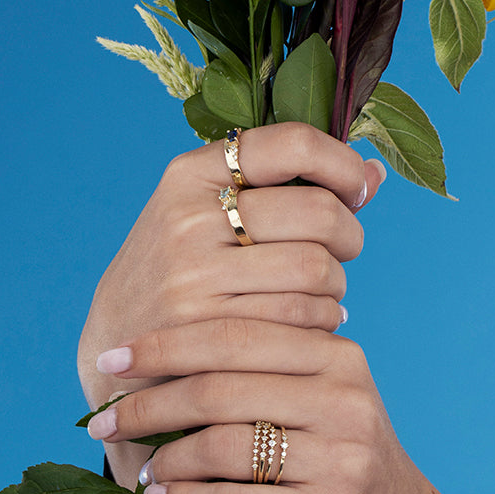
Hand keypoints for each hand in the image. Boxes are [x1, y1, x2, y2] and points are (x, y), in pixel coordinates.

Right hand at [77, 123, 384, 488]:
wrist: (117, 351)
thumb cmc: (185, 270)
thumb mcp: (213, 212)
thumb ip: (292, 186)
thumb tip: (377, 171)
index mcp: (192, 173)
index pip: (294, 142)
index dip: (342, 164)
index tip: (356, 189)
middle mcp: (189, 218)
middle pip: (319, 213)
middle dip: (349, 233)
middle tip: (342, 250)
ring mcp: (194, 278)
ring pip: (318, 270)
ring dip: (337, 284)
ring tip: (320, 290)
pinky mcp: (207, 334)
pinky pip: (303, 319)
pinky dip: (323, 321)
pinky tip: (308, 323)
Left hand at [88, 319, 450, 493]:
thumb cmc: (339, 452)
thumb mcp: (317, 395)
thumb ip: (263, 367)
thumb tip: (155, 354)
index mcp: (336, 354)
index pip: (234, 336)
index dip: (164, 345)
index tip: (113, 359)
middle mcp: (343, 396)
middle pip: (220, 388)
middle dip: (147, 405)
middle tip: (103, 421)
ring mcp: (342, 454)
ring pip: (222, 444)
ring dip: (166, 459)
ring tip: (143, 470)